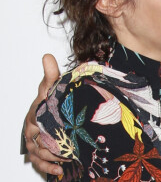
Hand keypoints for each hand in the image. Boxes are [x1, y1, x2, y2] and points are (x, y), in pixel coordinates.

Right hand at [24, 54, 66, 175]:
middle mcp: (31, 130)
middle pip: (36, 141)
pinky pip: (40, 163)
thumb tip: (47, 56)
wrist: (53, 109)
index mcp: (33, 114)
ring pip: (38, 154)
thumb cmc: (50, 97)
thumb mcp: (51, 85)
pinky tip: (60, 170)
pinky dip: (48, 168)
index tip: (47, 128)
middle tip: (62, 148)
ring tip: (64, 160)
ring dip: (51, 159)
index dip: (39, 125)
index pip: (33, 121)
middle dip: (48, 146)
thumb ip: (50, 73)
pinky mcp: (38, 153)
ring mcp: (34, 143)